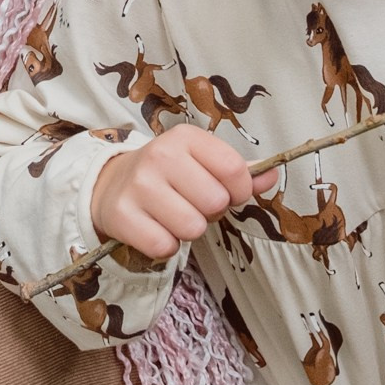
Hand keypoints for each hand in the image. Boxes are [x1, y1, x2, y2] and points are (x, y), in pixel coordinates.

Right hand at [89, 126, 275, 261]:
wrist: (110, 184)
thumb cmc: (167, 175)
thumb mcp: (201, 162)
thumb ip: (239, 171)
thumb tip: (273, 174)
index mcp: (185, 138)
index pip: (235, 170)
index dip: (239, 191)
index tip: (226, 193)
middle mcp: (160, 156)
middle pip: (215, 202)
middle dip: (210, 212)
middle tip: (191, 204)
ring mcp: (139, 186)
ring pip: (193, 228)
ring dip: (188, 230)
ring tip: (173, 216)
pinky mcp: (122, 216)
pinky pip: (165, 247)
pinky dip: (166, 246)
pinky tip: (156, 228)